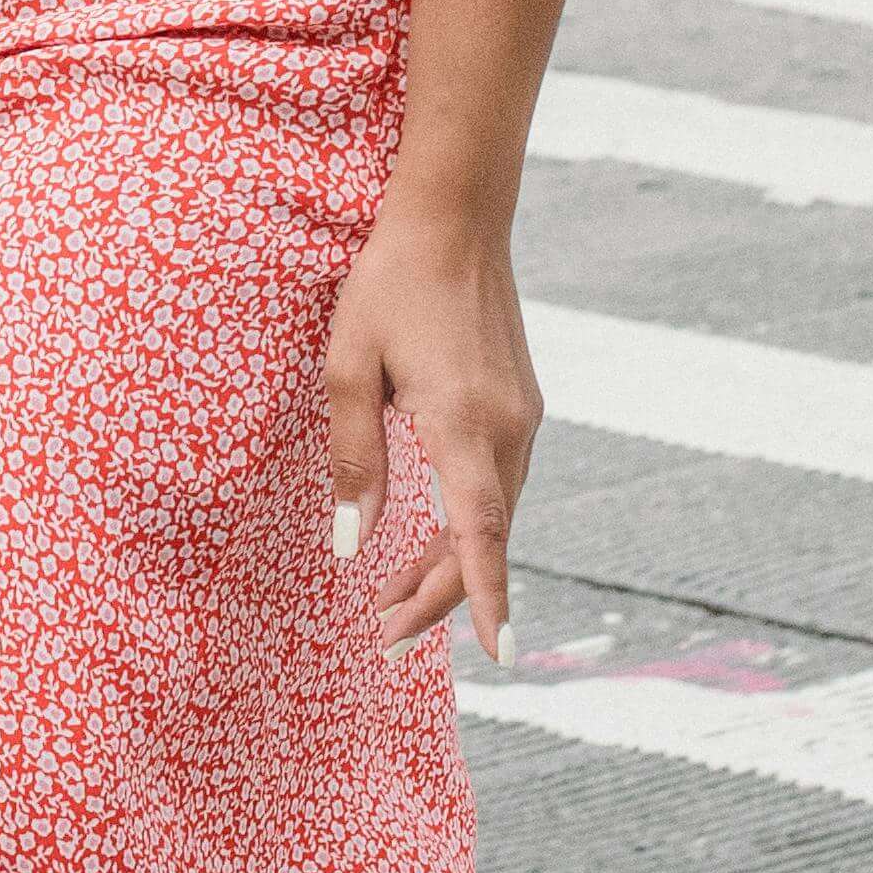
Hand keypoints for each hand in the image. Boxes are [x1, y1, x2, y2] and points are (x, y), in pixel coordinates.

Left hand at [319, 200, 538, 669]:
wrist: (456, 217)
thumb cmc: (391, 283)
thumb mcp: (349, 368)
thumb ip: (354, 460)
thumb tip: (352, 545)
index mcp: (463, 423)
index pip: (482, 534)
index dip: (487, 598)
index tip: (500, 655)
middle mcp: (508, 429)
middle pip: (484, 541)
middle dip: (439, 599)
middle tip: (384, 641)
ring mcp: (523, 417)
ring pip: (492, 517)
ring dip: (449, 564)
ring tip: (392, 603)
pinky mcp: (522, 405)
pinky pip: (497, 486)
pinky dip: (466, 525)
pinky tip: (430, 539)